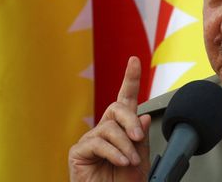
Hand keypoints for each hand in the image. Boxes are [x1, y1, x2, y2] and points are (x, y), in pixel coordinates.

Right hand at [69, 56, 151, 181]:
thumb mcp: (140, 161)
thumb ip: (142, 140)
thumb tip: (142, 116)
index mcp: (122, 129)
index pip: (126, 99)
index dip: (130, 79)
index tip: (134, 60)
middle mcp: (105, 130)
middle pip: (118, 108)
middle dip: (131, 121)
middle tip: (138, 137)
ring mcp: (91, 140)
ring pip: (110, 128)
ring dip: (125, 145)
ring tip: (129, 161)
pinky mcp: (79, 151)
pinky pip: (97, 142)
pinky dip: (113, 152)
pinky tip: (121, 161)